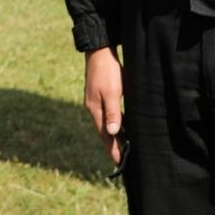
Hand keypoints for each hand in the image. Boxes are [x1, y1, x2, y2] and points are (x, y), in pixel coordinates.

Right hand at [83, 47, 124, 165]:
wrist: (99, 51)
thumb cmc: (108, 71)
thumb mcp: (113, 92)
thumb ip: (113, 112)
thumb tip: (113, 133)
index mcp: (96, 109)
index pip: (105, 135)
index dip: (112, 149)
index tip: (119, 163)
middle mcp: (93, 108)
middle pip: (104, 132)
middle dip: (111, 146)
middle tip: (120, 161)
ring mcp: (94, 101)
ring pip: (105, 124)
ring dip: (112, 136)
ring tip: (120, 148)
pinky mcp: (98, 95)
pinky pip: (106, 115)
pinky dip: (112, 124)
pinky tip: (118, 126)